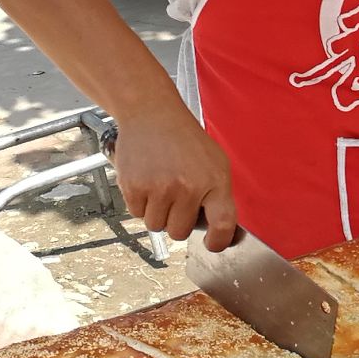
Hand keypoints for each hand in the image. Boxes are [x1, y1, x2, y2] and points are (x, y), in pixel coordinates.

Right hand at [108, 108, 237, 248]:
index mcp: (214, 180)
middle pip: (180, 233)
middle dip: (177, 222)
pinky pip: (136, 214)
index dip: (218, 241)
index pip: (223, 224)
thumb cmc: (184, 139)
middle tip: (176, 199)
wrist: (152, 113)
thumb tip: (217, 230)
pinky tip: (146, 180)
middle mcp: (188, 186)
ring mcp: (160, 188)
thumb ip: (217, 195)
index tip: (211, 244)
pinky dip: (140, 203)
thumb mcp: (214, 161)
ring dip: (157, 213)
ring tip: (160, 186)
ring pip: (156, 226)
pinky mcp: (135, 187)